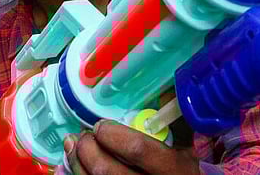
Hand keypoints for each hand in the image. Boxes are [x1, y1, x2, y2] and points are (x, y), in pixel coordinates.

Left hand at [64, 120, 199, 174]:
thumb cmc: (180, 174)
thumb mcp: (185, 151)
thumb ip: (174, 124)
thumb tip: (165, 92)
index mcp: (172, 170)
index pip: (136, 149)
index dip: (113, 134)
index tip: (101, 125)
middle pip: (106, 170)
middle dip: (87, 148)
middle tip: (83, 135)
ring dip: (76, 162)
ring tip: (74, 145)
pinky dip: (78, 174)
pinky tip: (77, 164)